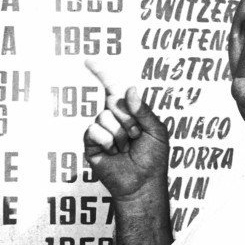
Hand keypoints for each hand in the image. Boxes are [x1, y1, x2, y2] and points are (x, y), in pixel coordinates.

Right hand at [83, 59, 169, 200]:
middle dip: (129, 119)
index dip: (101, 73)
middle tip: (137, 136)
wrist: (143, 184)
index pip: (112, 88)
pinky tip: (113, 153)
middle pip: (113, 102)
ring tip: (125, 148)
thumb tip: (129, 89)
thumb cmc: (153, 159)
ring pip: (104, 117)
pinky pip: (94, 131)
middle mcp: (112, 118)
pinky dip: (107, 141)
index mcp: (128, 111)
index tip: (88, 60)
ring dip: (120, 134)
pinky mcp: (91, 144)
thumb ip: (144, 110)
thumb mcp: (157, 131)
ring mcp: (100, 131)